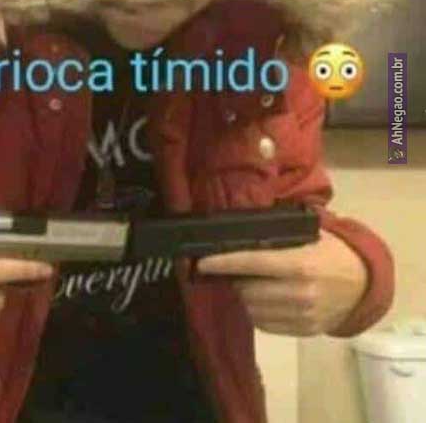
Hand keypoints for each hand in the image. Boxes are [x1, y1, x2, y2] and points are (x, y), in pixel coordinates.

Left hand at [197, 230, 367, 335]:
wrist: (363, 283)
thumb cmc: (330, 252)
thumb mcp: (309, 235)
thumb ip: (277, 236)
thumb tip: (237, 234)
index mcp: (299, 264)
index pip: (251, 263)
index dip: (224, 263)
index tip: (201, 263)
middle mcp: (299, 293)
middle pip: (247, 289)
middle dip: (236, 279)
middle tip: (238, 271)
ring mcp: (302, 316)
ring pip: (252, 310)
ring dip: (246, 297)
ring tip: (254, 284)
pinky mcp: (304, 331)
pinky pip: (265, 325)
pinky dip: (258, 312)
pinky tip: (266, 300)